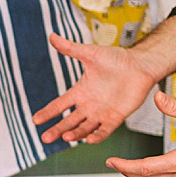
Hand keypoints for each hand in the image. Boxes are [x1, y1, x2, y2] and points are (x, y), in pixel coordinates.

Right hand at [31, 33, 161, 144]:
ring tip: (66, 138)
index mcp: (80, 92)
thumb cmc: (116, 58)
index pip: (59, 105)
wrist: (140, 65)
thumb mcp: (90, 53)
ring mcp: (101, 113)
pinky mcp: (116, 117)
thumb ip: (71, 48)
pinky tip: (89, 140)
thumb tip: (52, 36)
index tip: (35, 120)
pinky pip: (104, 130)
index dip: (48, 113)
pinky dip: (97, 136)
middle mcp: (88, 105)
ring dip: (75, 133)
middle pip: (69, 121)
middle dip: (57, 130)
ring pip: (84, 128)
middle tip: (45, 138)